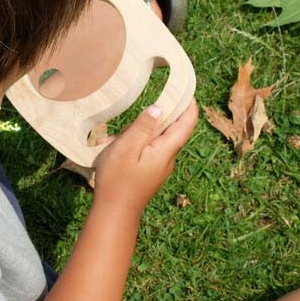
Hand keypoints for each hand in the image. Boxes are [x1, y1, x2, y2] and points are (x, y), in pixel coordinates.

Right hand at [92, 101, 198, 218]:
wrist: (115, 213)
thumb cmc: (118, 180)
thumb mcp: (126, 148)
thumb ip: (143, 127)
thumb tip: (159, 108)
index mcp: (166, 150)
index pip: (187, 123)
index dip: (189, 104)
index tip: (185, 87)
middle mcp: (168, 158)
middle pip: (167, 129)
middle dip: (147, 121)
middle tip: (126, 124)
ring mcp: (159, 166)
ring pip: (152, 140)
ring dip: (133, 136)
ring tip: (110, 145)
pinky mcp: (150, 172)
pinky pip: (144, 151)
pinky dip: (129, 147)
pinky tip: (111, 152)